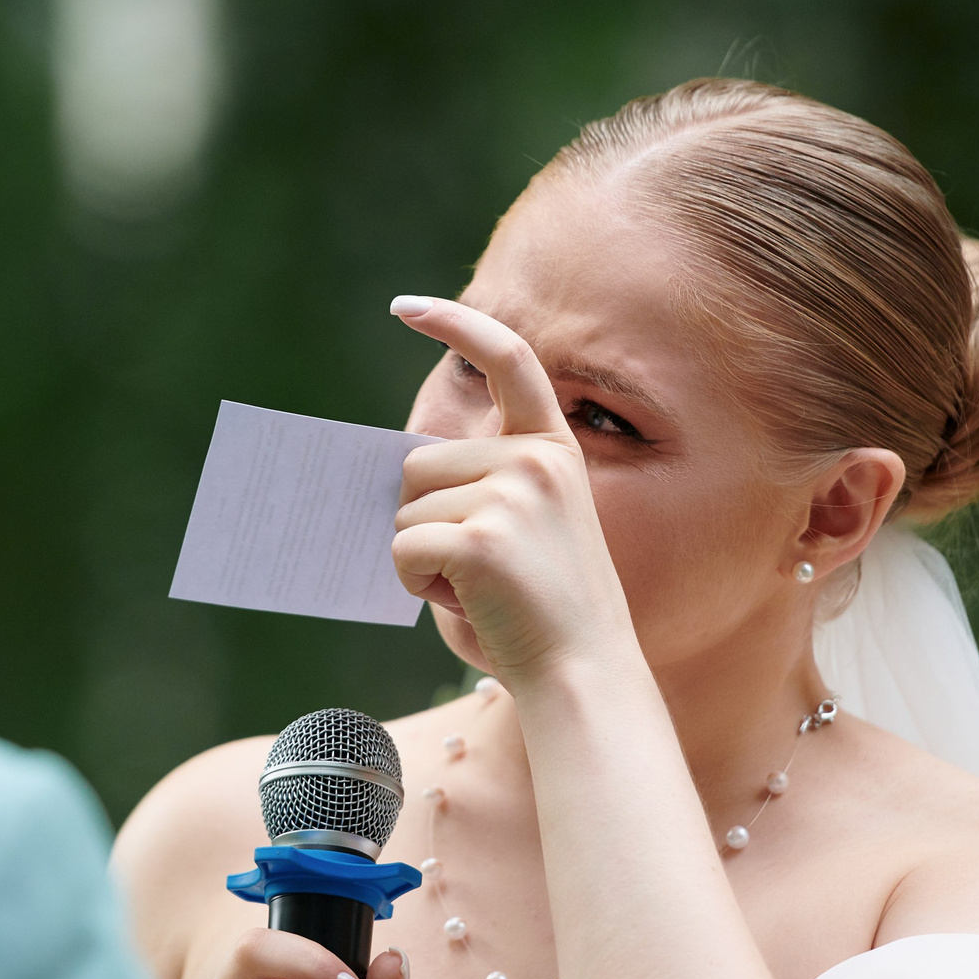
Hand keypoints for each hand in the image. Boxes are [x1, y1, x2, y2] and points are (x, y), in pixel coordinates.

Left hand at [390, 296, 638, 679]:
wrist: (585, 673)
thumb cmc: (542, 611)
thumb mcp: (521, 526)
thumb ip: (475, 486)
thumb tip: (394, 469)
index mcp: (553, 449)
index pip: (511, 360)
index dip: (456, 324)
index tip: (406, 306)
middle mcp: (536, 459)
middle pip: (418, 465)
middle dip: (426, 520)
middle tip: (481, 569)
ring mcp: (510, 494)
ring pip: (406, 510)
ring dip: (422, 556)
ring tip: (482, 588)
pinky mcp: (480, 537)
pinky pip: (403, 548)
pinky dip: (415, 582)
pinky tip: (468, 601)